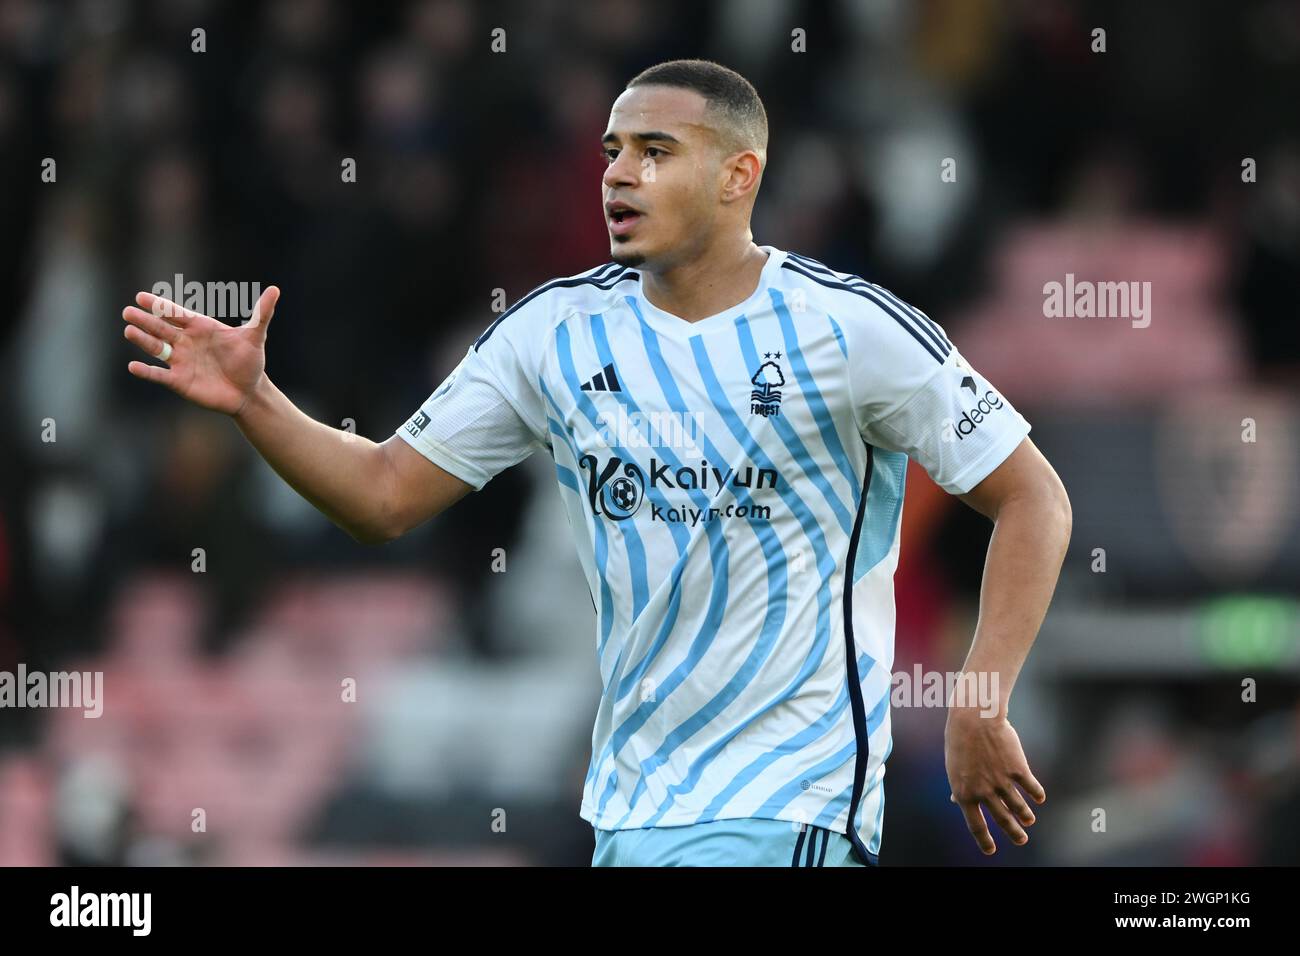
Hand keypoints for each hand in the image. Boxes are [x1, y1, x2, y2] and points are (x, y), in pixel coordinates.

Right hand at [122, 285, 280, 416]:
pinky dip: (147, 372)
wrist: (249, 391)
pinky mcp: (179, 381)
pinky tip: (133, 366)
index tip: (141, 297)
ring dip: (142, 341)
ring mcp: (181, 361)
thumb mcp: (255, 337)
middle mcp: (186, 342)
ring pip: (157, 349)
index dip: (159, 306)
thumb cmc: (250, 361)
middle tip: (127, 312)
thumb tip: (275, 290)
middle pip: (161, 328)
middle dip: (145, 320)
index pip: (175, 313)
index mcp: (200, 328)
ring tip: (128, 331)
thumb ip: (262, 314)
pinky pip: (159, 375)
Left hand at [944, 709, 1044, 854]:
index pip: (975, 826)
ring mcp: (1002, 782)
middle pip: (1002, 821)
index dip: (984, 840)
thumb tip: (955, 802)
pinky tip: (1039, 798)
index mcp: (964, 794)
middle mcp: (984, 792)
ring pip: (1019, 808)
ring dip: (1025, 817)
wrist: (974, 719)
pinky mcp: (1018, 769)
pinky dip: (1037, 795)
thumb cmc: (960, 741)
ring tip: (1029, 821)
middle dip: (1013, 834)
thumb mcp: (953, 767)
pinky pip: (1031, 788)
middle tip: (1021, 840)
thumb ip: (958, 787)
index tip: (990, 851)